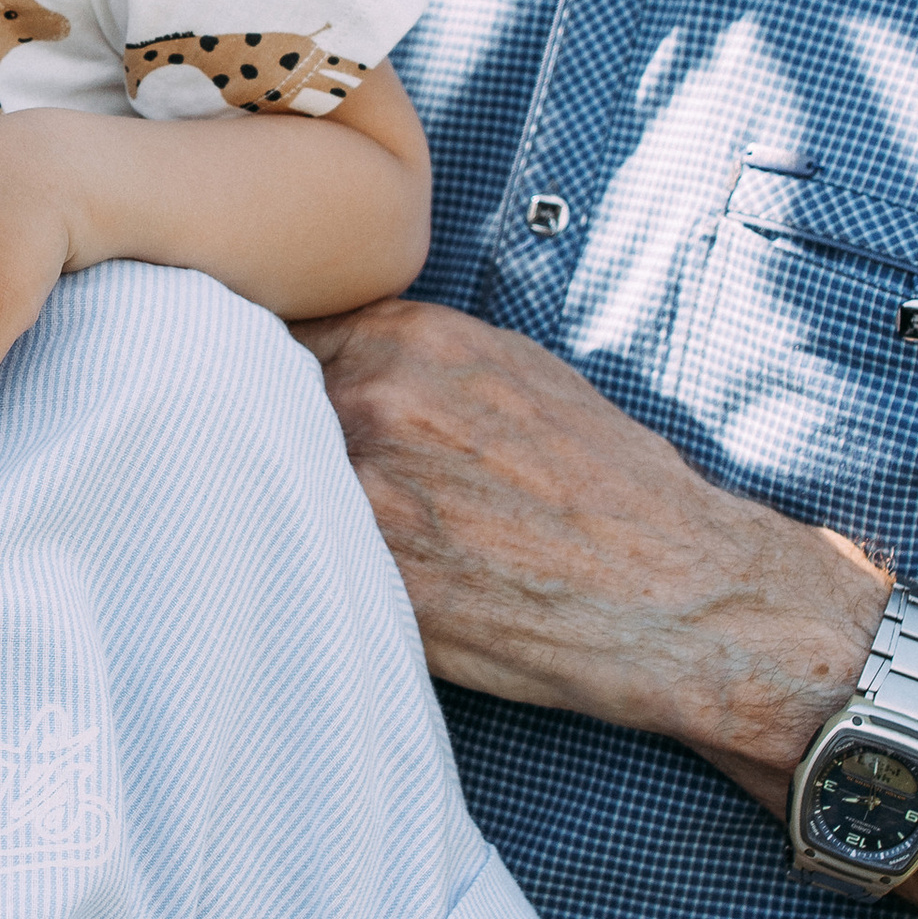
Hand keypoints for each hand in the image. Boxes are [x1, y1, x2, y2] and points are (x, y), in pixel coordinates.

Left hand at [293, 298, 882, 790]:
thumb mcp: (513, 373)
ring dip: (265, 496)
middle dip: (245, 428)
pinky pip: (293, 553)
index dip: (253, 363)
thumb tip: (322, 353)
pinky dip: (292, 558)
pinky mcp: (372, 580)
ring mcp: (367, 492)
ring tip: (272, 521)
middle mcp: (378, 401)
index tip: (242, 389)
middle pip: (245, 399)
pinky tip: (311, 571)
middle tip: (242, 461)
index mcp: (410, 340)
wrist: (675, 591)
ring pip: (258, 477)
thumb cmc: (604, 484)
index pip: (271, 327)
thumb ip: (408, 355)